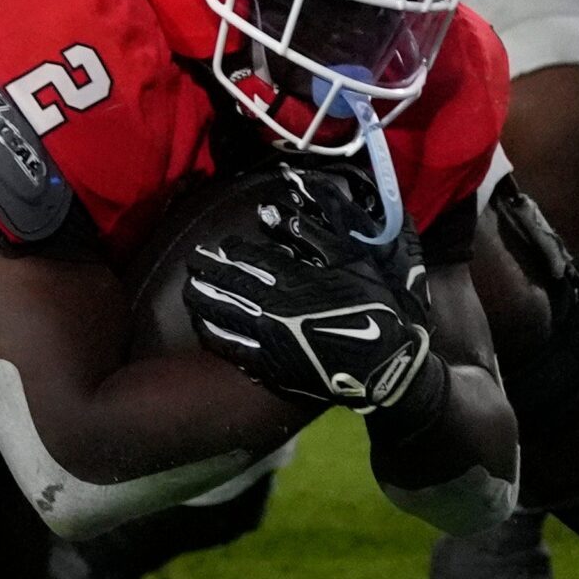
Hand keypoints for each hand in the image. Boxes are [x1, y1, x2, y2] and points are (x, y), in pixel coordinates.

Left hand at [183, 167, 433, 411]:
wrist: (388, 366)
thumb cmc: (378, 307)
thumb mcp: (354, 262)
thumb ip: (315, 234)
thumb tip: (276, 212)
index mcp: (295, 279)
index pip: (250, 258)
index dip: (232, 250)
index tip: (222, 245)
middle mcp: (275, 308)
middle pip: (229, 284)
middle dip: (207, 269)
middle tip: (193, 259)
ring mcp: (270, 339)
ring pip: (223, 315)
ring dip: (203, 299)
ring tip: (189, 288)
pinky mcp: (271, 367)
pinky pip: (231, 349)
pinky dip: (212, 334)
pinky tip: (202, 325)